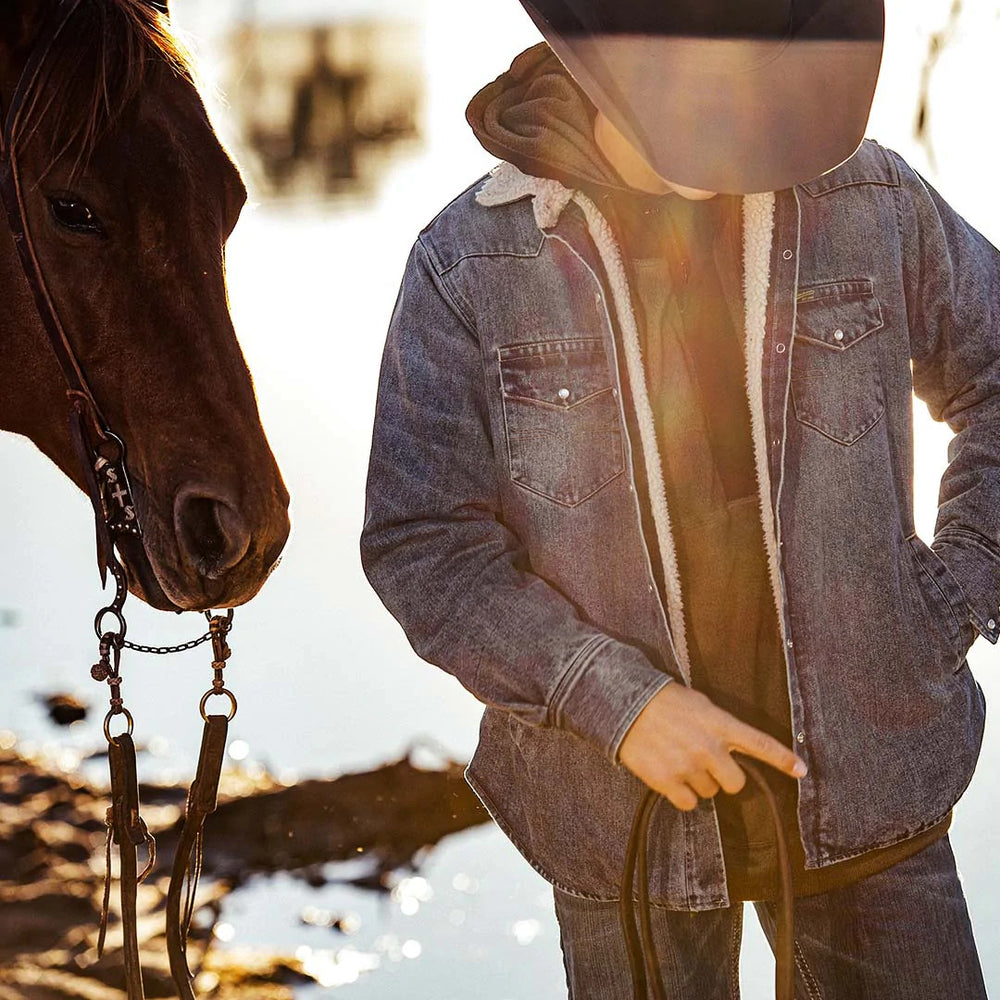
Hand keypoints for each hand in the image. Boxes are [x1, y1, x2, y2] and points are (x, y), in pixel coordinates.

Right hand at [619, 682, 806, 811]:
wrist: (625, 705)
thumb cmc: (664, 701)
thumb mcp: (700, 704)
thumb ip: (719, 726)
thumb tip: (731, 748)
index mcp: (720, 724)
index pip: (760, 744)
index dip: (784, 759)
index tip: (802, 771)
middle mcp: (709, 748)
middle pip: (736, 783)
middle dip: (724, 776)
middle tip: (705, 763)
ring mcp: (689, 766)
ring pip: (709, 793)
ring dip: (698, 782)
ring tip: (678, 760)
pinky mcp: (668, 781)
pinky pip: (688, 803)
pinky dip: (681, 795)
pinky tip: (669, 775)